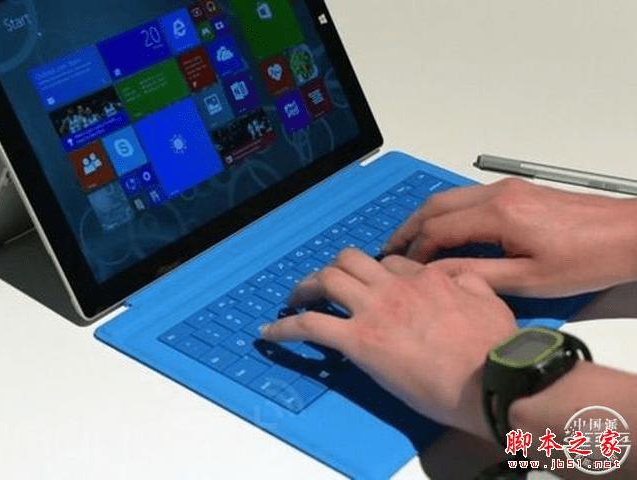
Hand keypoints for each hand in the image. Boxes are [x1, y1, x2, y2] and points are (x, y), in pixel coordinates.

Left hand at [262, 249, 516, 438]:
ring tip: (295, 297)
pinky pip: (311, 325)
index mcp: (427, 278)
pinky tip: (271, 332)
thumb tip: (458, 281)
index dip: (373, 272)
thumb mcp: (491, 304)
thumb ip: (470, 285)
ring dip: (306, 286)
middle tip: (323, 283)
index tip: (367, 286)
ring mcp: (374, 310)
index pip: (390, 263)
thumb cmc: (494, 349)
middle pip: (351, 260)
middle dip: (333, 268)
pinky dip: (286, 326)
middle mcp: (395, 286)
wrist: (488, 378)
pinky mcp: (358, 340)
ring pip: (328, 279)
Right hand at [385, 178, 636, 296]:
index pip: (438, 229)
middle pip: (435, 205)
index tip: (401, 267)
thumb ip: (477, 275)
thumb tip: (437, 274)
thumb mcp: (529, 279)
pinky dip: (447, 214)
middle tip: (390, 249)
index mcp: (498, 215)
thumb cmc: (587, 259)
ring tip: (410, 241)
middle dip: (408, 227)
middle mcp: (498, 194)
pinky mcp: (518, 192)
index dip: (414, 249)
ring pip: (450, 198)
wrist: (629, 234)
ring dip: (426, 218)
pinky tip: (445, 232)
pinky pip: (468, 199)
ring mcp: (508, 189)